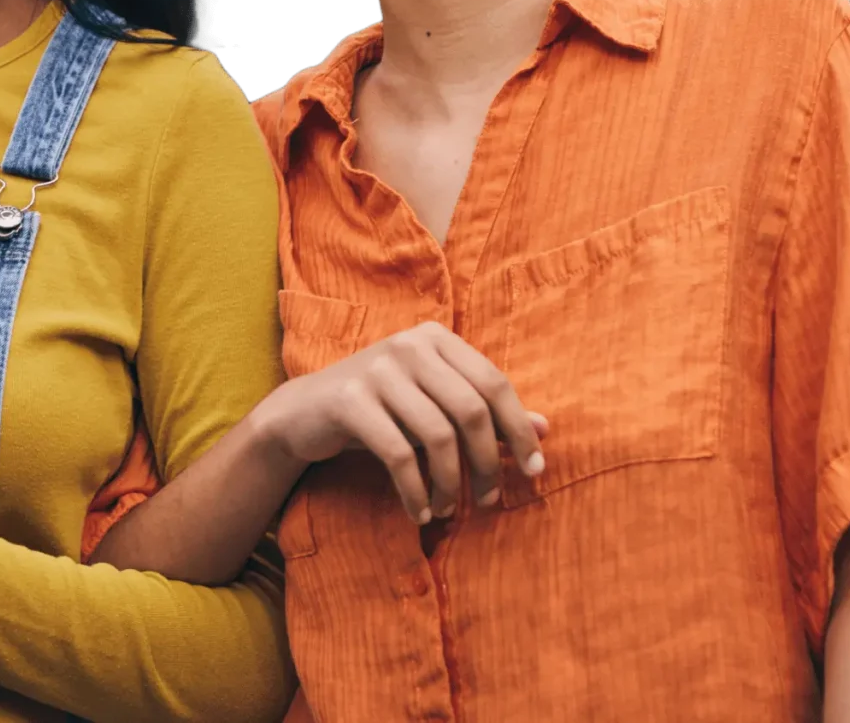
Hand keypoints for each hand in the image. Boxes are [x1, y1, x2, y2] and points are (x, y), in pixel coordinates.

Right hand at [254, 321, 548, 523]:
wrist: (305, 412)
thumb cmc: (383, 409)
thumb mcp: (434, 404)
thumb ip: (485, 413)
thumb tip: (544, 429)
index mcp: (436, 338)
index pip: (494, 383)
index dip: (519, 430)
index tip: (533, 472)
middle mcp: (410, 344)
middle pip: (470, 410)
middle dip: (486, 464)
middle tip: (487, 502)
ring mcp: (377, 368)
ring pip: (437, 435)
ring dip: (449, 483)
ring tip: (447, 510)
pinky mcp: (349, 398)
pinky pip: (397, 453)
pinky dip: (414, 490)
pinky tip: (419, 510)